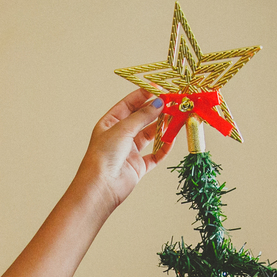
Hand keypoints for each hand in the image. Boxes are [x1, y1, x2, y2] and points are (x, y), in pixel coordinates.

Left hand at [73, 88, 173, 214]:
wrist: (101, 186)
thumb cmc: (103, 155)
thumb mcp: (123, 129)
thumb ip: (142, 116)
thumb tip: (158, 103)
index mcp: (110, 123)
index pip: (128, 104)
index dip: (143, 95)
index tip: (159, 89)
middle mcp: (119, 136)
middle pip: (141, 119)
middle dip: (156, 111)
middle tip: (171, 103)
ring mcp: (129, 151)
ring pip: (149, 135)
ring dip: (162, 127)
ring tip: (174, 118)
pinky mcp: (138, 166)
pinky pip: (155, 155)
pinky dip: (164, 148)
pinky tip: (171, 140)